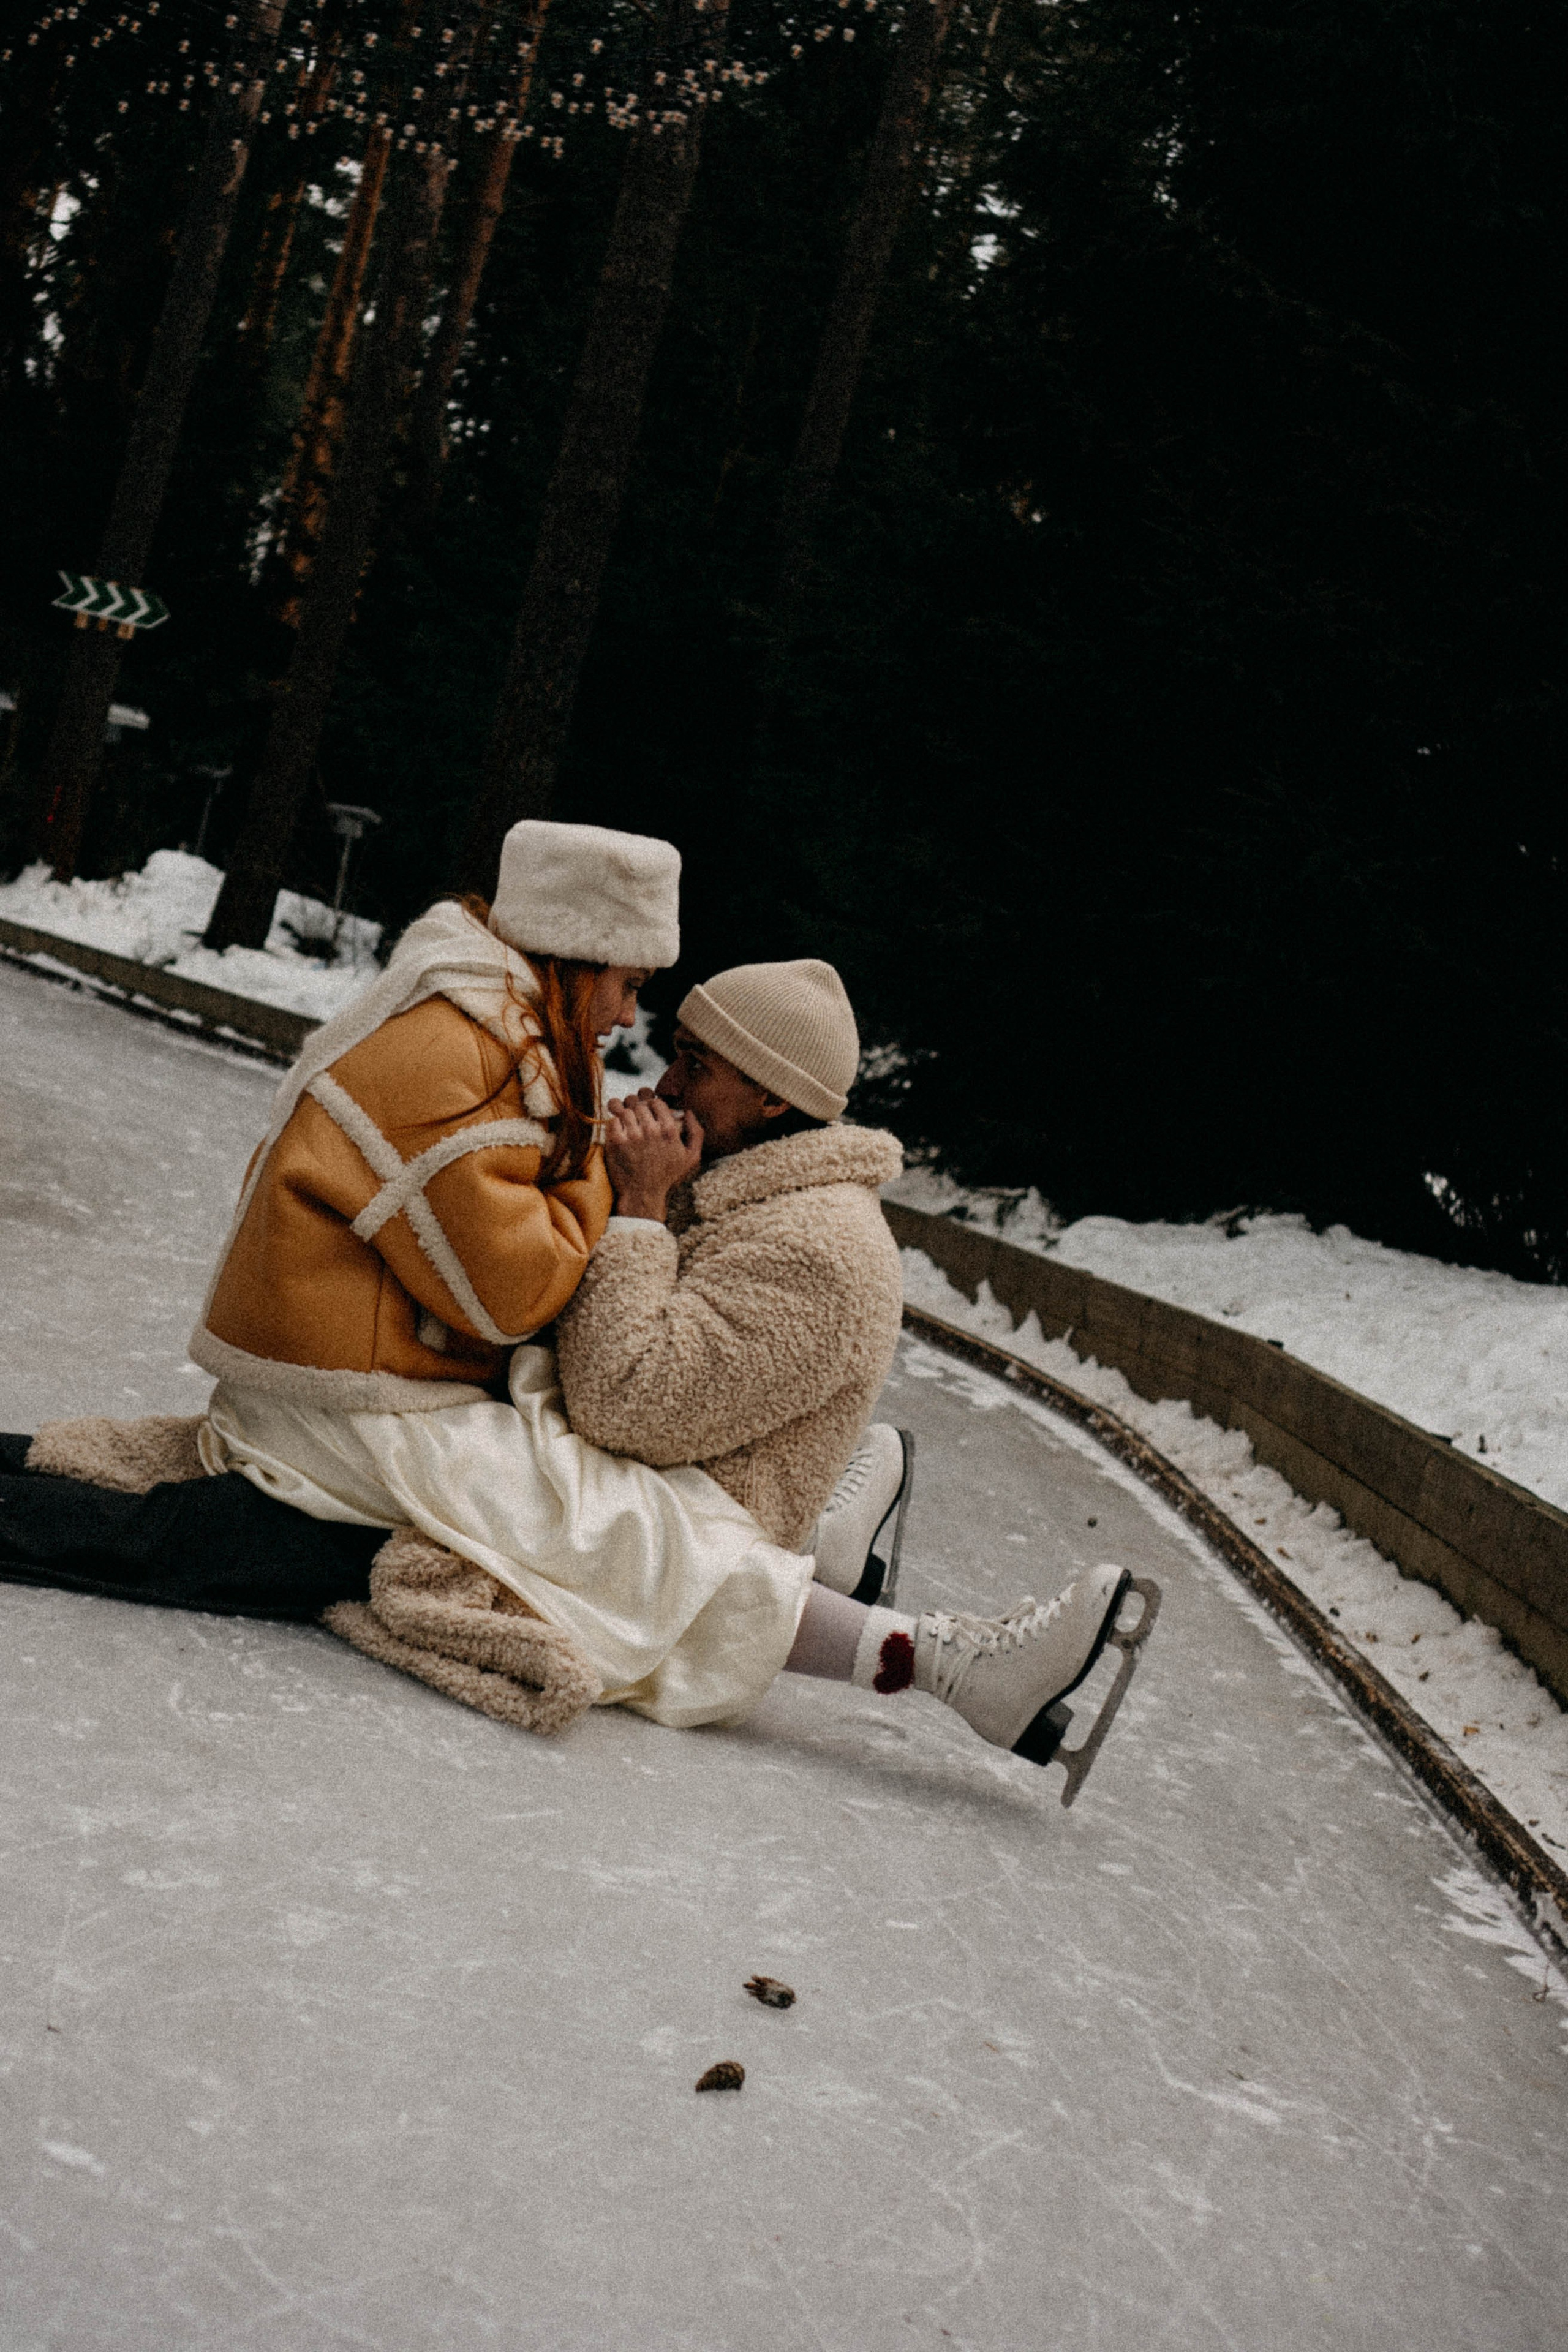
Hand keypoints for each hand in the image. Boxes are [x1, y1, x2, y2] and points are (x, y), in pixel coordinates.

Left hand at [603, 1089, 702, 1222]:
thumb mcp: (692, 1158)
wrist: (642, 1196)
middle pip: (639, 1104)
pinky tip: (620, 1133)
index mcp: (669, 1130)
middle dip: (637, 1109)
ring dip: (625, 1115)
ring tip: (628, 1126)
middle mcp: (651, 1130)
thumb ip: (697, 1132)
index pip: (657, 1102)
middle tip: (636, 1120)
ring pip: (625, 1110)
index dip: (651, 1106)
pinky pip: (613, 1120)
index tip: (649, 1115)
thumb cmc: (667, 1177)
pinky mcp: (616, 1142)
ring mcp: (632, 1135)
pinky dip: (614, 1123)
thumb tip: (688, 1112)